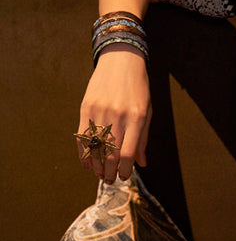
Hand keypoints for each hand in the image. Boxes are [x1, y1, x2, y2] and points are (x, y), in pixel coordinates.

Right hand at [76, 46, 151, 182]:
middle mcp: (118, 115)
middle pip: (110, 153)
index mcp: (137, 117)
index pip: (128, 152)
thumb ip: (143, 138)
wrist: (121, 60)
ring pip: (95, 147)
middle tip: (109, 180)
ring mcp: (100, 111)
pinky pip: (82, 135)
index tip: (124, 177)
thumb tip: (141, 163)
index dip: (125, 169)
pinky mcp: (86, 107)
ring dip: (96, 165)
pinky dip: (83, 152)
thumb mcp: (148, 111)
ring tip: (99, 175)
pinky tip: (87, 163)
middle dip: (109, 171)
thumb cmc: (138, 88)